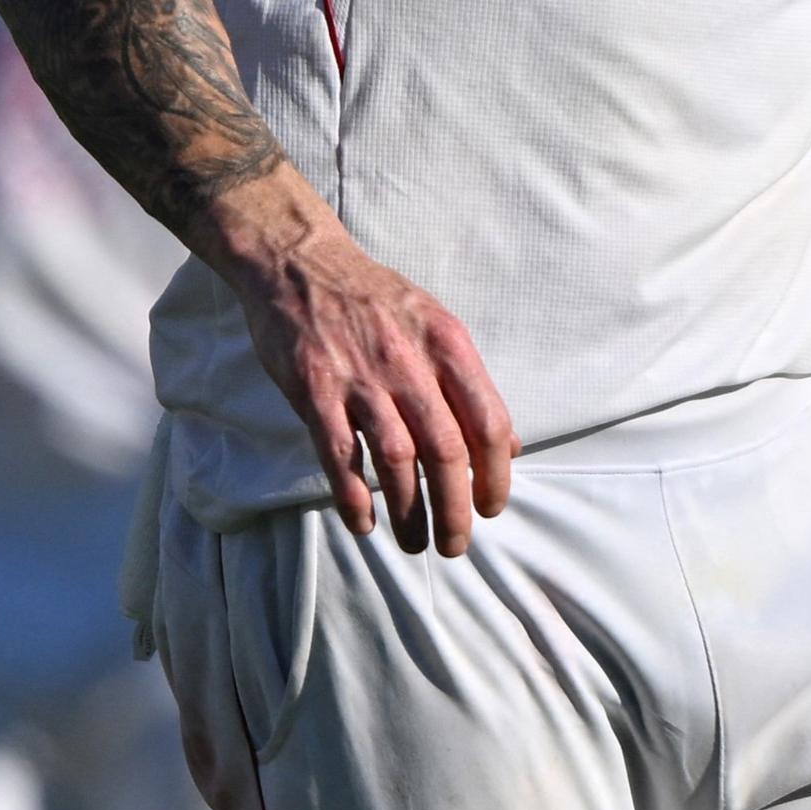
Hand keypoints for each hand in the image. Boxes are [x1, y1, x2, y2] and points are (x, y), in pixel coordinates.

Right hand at [210, 168, 516, 555]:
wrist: (301, 265)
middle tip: (456, 544)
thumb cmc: (375, 300)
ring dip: (409, 511)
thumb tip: (510, 445)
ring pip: (397, 462)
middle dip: (456, 508)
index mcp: (449, 345)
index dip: (496, 473)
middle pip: (447, 451)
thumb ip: (470, 385)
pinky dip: (354, 496)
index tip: (492, 506)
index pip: (489, 421)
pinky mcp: (315, 393)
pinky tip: (365, 523)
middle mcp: (410, 365)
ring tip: (416, 543)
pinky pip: (339, 456)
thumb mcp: (437, 325)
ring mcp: (361, 381)